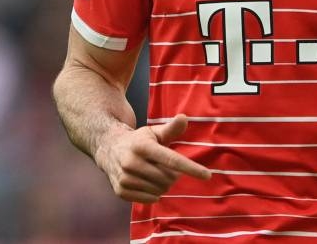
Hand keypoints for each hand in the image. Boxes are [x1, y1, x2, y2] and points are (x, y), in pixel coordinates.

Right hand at [95, 114, 210, 202]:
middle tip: (167, 168)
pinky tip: (147, 183)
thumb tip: (185, 117)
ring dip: (163, 185)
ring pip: (160, 190)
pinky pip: (149, 199)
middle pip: (168, 177)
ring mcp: (125, 178)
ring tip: (156, 174)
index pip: (172, 159)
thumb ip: (171, 128)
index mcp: (143, 145)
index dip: (191, 168)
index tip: (207, 175)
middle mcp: (132, 162)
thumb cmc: (138, 141)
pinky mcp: (121, 191)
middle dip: (174, 175)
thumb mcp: (153, 132)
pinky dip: (153, 194)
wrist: (108, 149)